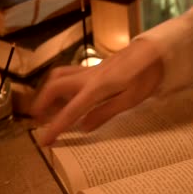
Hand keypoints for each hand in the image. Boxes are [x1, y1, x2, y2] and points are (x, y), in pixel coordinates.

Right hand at [31, 39, 163, 145]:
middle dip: (42, 103)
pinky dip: (60, 84)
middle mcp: (88, 77)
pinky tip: (67, 95)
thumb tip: (83, 127)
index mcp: (97, 88)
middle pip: (55, 86)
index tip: (44, 141)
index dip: (56, 127)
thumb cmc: (147, 77)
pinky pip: (69, 74)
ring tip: (48, 108)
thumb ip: (105, 112)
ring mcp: (91, 70)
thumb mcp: (131, 99)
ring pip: (59, 76)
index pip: (71, 111)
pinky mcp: (95, 67)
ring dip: (48, 91)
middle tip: (38, 120)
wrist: (154, 52)